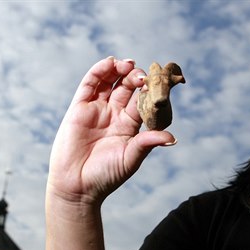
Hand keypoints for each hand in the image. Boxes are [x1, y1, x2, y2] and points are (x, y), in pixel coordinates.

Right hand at [47, 57, 176, 206]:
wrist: (76, 186)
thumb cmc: (105, 176)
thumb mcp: (130, 159)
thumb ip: (147, 143)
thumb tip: (172, 138)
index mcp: (130, 125)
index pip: (142, 101)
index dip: (150, 91)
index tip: (159, 83)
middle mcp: (114, 114)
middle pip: (127, 87)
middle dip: (136, 77)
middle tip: (143, 74)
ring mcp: (97, 109)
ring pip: (110, 81)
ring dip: (119, 70)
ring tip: (127, 65)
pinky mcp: (79, 107)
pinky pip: (90, 84)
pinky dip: (99, 71)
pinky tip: (109, 63)